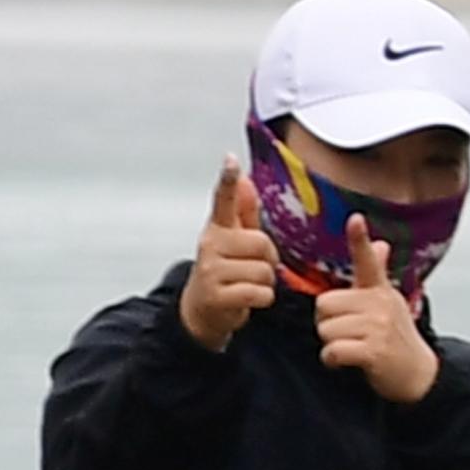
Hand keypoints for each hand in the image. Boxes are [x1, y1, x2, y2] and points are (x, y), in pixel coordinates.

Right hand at [179, 158, 277, 351]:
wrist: (202, 310)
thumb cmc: (224, 270)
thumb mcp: (233, 240)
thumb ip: (243, 211)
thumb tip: (246, 180)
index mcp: (217, 228)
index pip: (222, 199)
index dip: (228, 180)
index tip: (231, 160)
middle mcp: (210, 245)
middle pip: (261, 243)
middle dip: (268, 259)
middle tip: (254, 267)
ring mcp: (211, 270)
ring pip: (263, 270)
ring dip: (265, 282)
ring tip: (249, 284)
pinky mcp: (216, 295)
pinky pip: (258, 292)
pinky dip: (262, 298)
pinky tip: (250, 298)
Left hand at [316, 222, 441, 403]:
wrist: (417, 374)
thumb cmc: (395, 337)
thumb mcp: (388, 302)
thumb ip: (377, 274)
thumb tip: (381, 243)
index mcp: (379, 290)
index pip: (368, 261)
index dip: (360, 239)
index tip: (354, 218)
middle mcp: (380, 304)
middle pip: (324, 304)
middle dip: (325, 322)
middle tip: (344, 333)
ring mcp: (378, 327)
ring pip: (326, 329)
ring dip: (329, 344)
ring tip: (349, 348)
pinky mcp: (374, 351)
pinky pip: (333, 350)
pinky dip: (332, 360)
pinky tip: (344, 362)